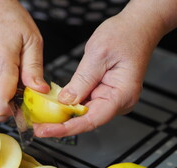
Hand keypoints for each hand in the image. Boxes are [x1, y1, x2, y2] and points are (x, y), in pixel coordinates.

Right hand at [0, 0, 48, 121]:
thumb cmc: (5, 18)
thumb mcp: (31, 40)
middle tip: (22, 93)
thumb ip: (34, 69)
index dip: (15, 113)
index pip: (0, 107)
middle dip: (10, 109)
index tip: (26, 105)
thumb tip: (40, 91)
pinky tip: (2, 77)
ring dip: (2, 100)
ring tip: (12, 81)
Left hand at [33, 12, 161, 137]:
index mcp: (122, 95)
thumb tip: (65, 101)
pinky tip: (54, 104)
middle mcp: (119, 102)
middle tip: (38, 126)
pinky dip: (69, 104)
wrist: (138, 26)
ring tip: (42, 118)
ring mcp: (113, 99)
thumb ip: (81, 81)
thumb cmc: (124, 35)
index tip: (46, 131)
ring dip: (64, 116)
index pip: (91, 120)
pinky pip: (86, 103)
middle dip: (61, 125)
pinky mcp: (106, 93)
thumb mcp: (97, 55)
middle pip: (87, 120)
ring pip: (85, 113)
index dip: (66, 128)